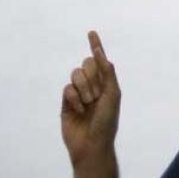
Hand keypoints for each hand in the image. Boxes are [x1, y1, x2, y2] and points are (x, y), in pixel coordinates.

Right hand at [61, 30, 120, 168]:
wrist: (92, 145)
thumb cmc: (106, 121)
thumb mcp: (113, 94)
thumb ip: (107, 72)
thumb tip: (99, 52)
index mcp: (105, 83)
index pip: (100, 60)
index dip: (96, 46)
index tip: (91, 33)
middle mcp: (92, 85)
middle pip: (87, 64)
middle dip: (92, 77)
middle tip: (96, 95)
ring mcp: (78, 94)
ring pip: (75, 75)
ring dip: (84, 88)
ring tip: (88, 104)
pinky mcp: (66, 103)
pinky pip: (67, 88)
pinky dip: (74, 98)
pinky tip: (78, 110)